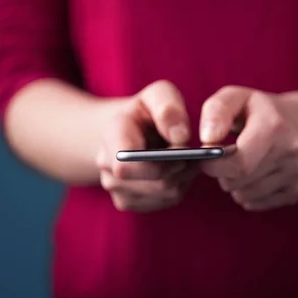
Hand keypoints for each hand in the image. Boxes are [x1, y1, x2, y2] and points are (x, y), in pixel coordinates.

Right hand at [95, 80, 198, 211]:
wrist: (131, 129)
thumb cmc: (148, 111)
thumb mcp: (159, 94)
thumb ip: (169, 108)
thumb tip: (179, 138)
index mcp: (111, 133)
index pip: (127, 165)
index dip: (161, 162)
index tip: (181, 147)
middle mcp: (105, 164)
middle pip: (155, 181)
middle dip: (180, 168)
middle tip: (191, 153)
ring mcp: (114, 187)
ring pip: (164, 193)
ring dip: (183, 177)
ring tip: (183, 159)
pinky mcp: (126, 202)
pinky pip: (164, 201)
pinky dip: (178, 187)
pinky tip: (175, 171)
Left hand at [199, 86, 297, 211]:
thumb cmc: (258, 111)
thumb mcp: (237, 97)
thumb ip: (216, 110)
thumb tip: (208, 139)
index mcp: (275, 127)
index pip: (238, 164)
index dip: (214, 165)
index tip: (205, 158)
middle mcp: (292, 152)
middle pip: (238, 181)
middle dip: (222, 173)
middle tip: (223, 159)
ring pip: (244, 196)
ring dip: (233, 184)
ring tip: (239, 164)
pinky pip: (255, 204)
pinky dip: (246, 193)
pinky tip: (252, 175)